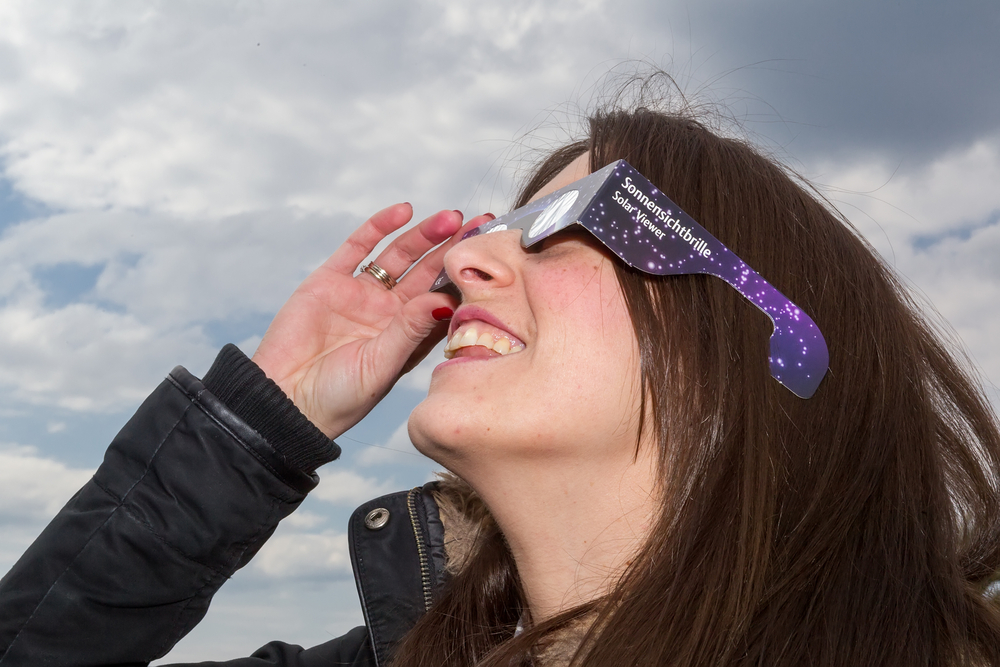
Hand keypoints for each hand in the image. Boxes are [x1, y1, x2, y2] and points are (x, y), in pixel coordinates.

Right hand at [252, 203, 479, 437]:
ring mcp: (361, 294)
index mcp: (409, 337)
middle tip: (480, 226)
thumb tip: (445, 300)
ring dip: (423, 235)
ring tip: (449, 218)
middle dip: (452, 249)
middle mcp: (389, 312)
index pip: (444, 299)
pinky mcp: (330, 281)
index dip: (465, 279)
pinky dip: (379, 226)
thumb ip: (411, 330)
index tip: (491, 259)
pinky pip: (358, 247)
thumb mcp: (382, 365)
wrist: (285, 400)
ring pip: (399, 256)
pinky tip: (403, 211)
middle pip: (427, 272)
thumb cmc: (339, 398)